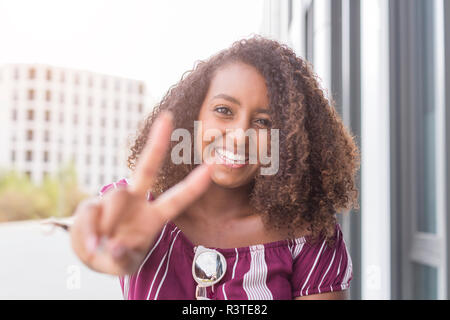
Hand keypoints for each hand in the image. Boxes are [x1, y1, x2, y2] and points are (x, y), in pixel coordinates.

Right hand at [70, 111, 211, 274]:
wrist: (93, 255)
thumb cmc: (117, 256)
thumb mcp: (125, 264)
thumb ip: (122, 257)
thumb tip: (113, 245)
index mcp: (154, 217)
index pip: (177, 199)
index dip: (194, 185)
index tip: (212, 166)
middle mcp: (136, 202)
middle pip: (147, 168)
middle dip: (158, 143)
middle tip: (168, 117)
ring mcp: (114, 200)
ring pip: (115, 198)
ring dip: (108, 225)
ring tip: (101, 246)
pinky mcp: (92, 205)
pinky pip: (90, 214)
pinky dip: (88, 233)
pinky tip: (92, 245)